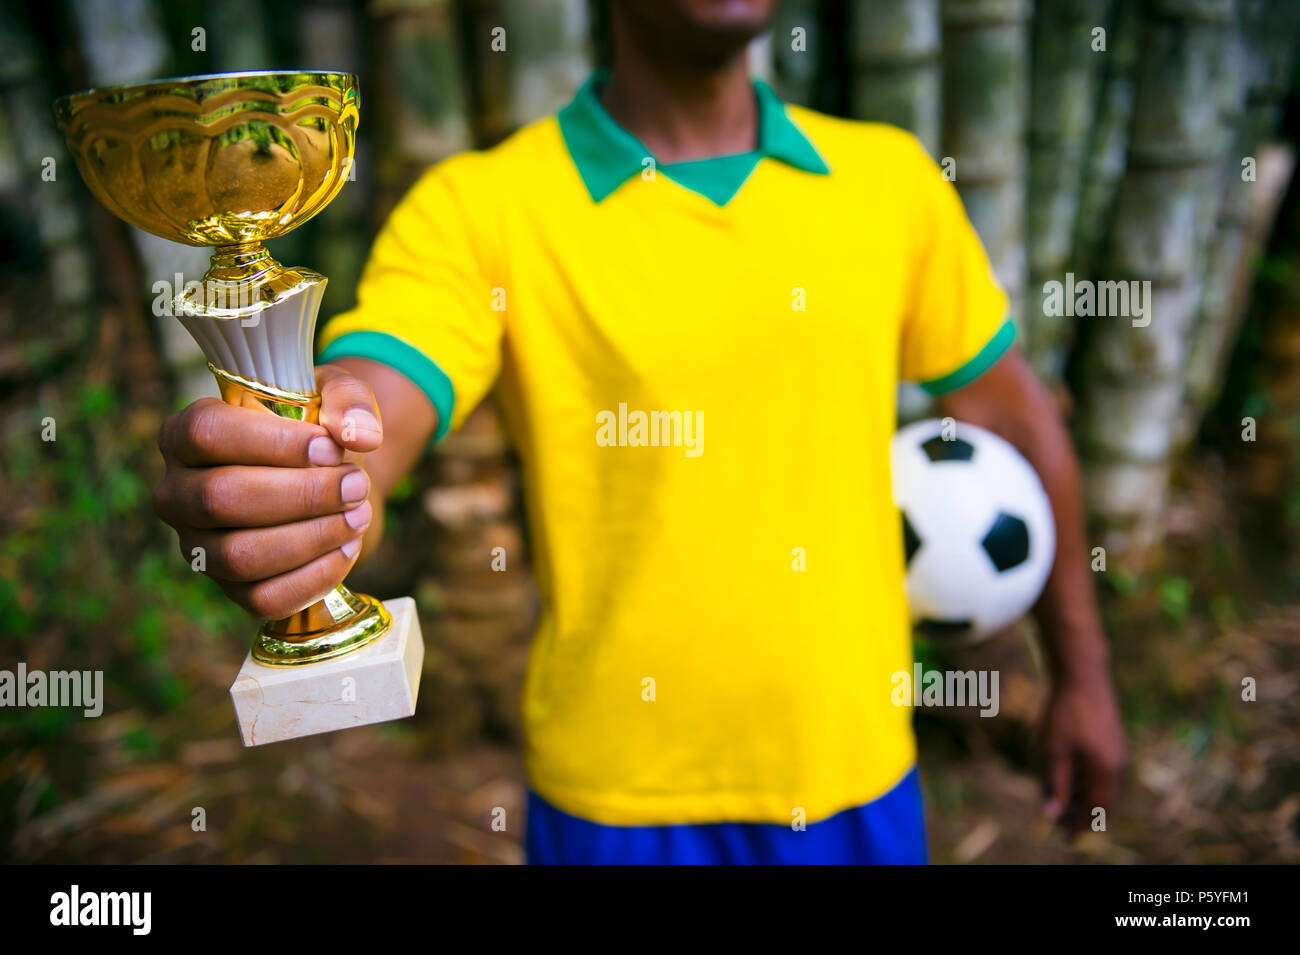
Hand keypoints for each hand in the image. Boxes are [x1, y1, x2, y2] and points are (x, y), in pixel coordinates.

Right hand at [151, 365, 383, 618]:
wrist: (327, 480)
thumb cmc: (317, 433)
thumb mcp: (332, 395)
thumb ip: (349, 401)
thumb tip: (362, 435)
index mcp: (185, 434)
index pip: (207, 434)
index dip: (273, 443)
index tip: (331, 448)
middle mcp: (178, 493)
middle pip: (221, 499)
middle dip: (302, 495)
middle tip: (356, 485)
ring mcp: (198, 547)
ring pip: (240, 556)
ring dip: (312, 537)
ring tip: (358, 515)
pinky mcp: (229, 588)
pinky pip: (264, 598)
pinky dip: (314, 577)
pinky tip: (346, 548)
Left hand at [1039, 674, 1126, 836]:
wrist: (1082, 674)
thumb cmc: (1065, 712)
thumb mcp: (1053, 750)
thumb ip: (1054, 783)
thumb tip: (1051, 814)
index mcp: (1106, 770)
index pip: (1096, 810)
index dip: (1080, 826)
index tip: (1064, 838)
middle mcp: (1117, 764)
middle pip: (1101, 801)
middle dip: (1081, 814)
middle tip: (1061, 825)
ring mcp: (1117, 752)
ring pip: (1102, 786)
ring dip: (1083, 798)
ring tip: (1063, 806)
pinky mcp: (1112, 740)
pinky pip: (1101, 771)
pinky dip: (1087, 782)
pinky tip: (1069, 781)